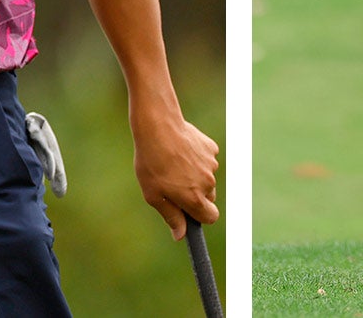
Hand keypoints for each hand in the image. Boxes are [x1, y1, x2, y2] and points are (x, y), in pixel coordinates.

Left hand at [132, 112, 220, 238]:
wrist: (157, 126)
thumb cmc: (151, 162)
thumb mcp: (154, 195)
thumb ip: (171, 216)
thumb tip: (180, 235)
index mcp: (194, 198)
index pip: (211, 217)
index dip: (200, 216)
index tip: (189, 211)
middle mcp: (207, 183)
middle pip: (208, 197)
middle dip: (195, 194)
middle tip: (173, 182)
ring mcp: (211, 165)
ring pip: (206, 177)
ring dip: (194, 174)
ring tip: (173, 163)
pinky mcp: (210, 149)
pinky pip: (206, 159)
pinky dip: (196, 157)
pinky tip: (180, 149)